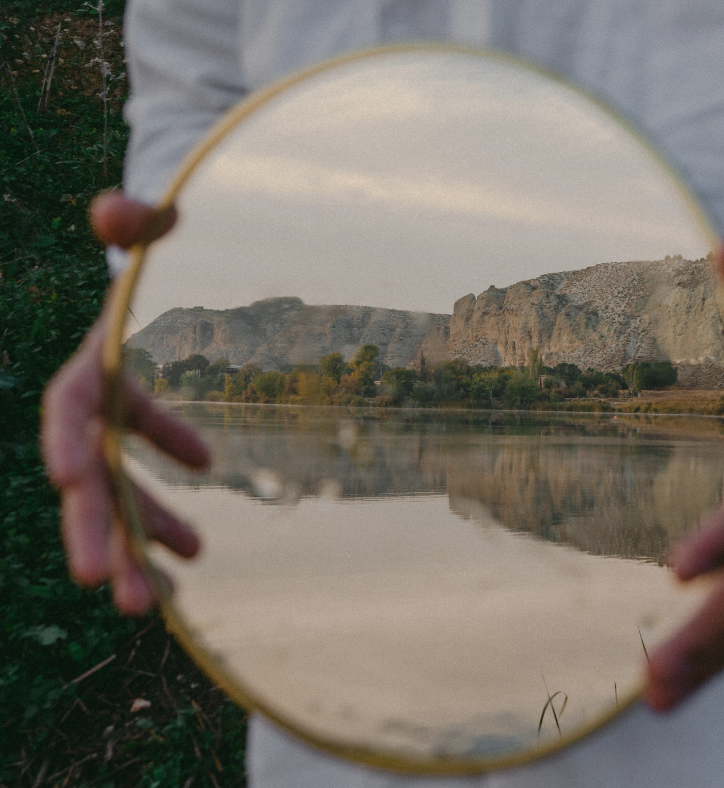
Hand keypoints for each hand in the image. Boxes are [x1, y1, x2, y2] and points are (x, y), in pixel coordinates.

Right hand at [41, 191, 206, 613]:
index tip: (75, 480)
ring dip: (139, 546)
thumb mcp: (147, 227)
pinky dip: (168, 514)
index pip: (70, 406)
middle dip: (101, 532)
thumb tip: (114, 210)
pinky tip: (194, 551)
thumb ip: (134, 220)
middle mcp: (93, 406)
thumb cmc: (148, 246)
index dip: (70, 440)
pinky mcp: (135, 434)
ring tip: (168, 602)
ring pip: (120, 498)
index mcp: (89, 363)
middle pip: (91, 478)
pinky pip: (147, 482)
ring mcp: (113, 426)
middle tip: (121, 593)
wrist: (145, 270)